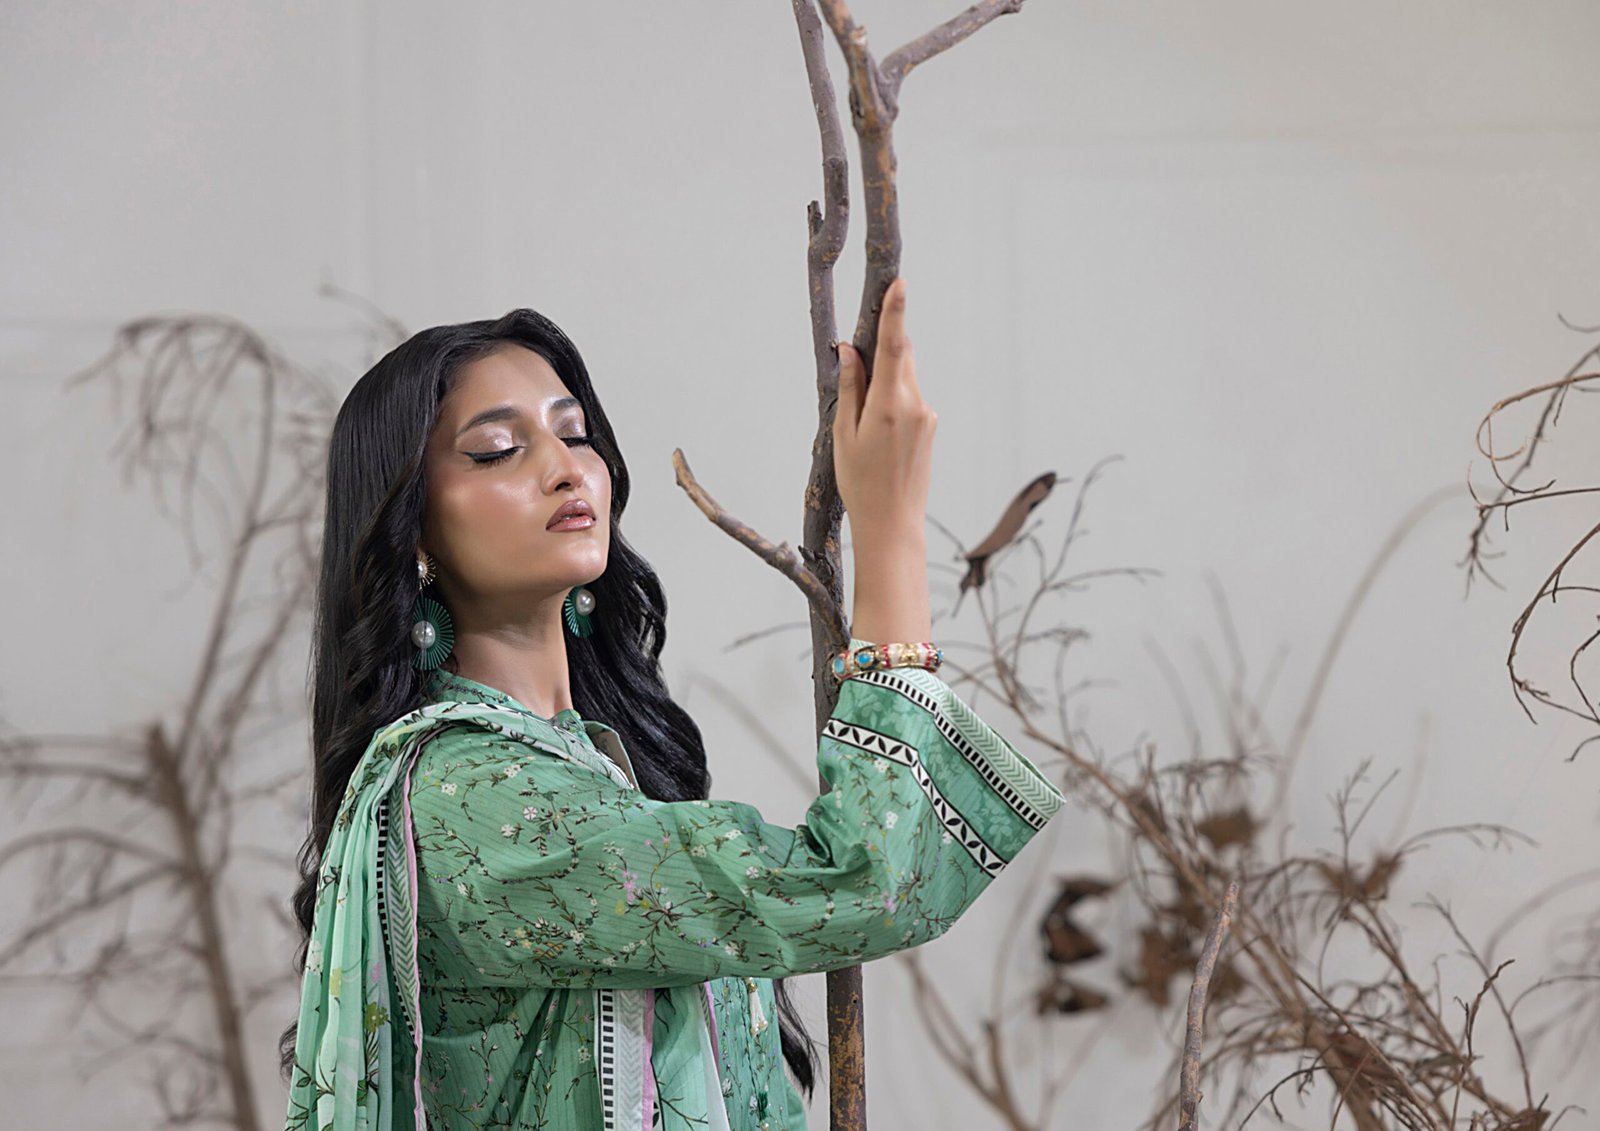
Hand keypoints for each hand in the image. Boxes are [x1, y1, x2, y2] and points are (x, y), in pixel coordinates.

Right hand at [833, 277, 936, 546]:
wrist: (893, 523)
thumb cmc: (860, 482)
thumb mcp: (844, 434)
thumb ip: (850, 387)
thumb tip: (851, 351)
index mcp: (889, 404)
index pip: (895, 346)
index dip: (895, 312)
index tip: (899, 283)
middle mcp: (916, 404)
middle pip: (902, 357)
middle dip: (882, 349)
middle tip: (857, 356)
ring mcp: (928, 416)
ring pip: (905, 378)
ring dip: (885, 380)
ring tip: (864, 420)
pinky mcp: (931, 426)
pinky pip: (910, 399)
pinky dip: (893, 400)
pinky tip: (879, 433)